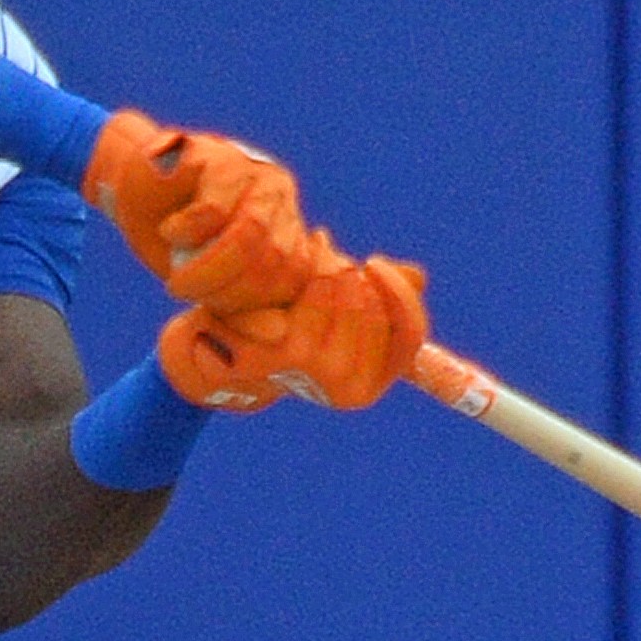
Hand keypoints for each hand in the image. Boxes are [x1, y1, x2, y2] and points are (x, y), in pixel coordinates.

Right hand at [82, 112, 318, 314]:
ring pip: (250, 231)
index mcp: (289, 229)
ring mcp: (253, 173)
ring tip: (178, 279)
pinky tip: (170, 232)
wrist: (134, 189)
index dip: (252, 306)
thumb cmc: (177, 245)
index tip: (212, 311)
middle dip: (226, 291)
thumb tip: (278, 333)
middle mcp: (280, 198)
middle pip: (273, 257)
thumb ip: (247, 310)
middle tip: (187, 295)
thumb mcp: (214, 287)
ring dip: (207, 268)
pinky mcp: (218, 157)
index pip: (293, 279)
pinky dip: (185, 232)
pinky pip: (212, 209)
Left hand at [156, 254, 429, 413]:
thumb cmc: (288, 331)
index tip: (373, 262)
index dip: (399, 293)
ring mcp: (311, 372)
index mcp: (368, 384)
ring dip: (319, 265)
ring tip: (302, 259)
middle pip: (368, 304)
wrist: (221, 356)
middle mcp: (345, 384)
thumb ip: (378, 299)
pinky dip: (297, 273)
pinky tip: (286, 264)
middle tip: (320, 255)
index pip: (409, 333)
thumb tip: (418, 277)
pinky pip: (303, 296)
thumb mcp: (337, 318)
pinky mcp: (276, 353)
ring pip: (335, 293)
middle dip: (344, 270)